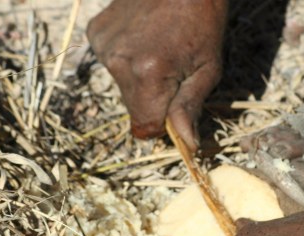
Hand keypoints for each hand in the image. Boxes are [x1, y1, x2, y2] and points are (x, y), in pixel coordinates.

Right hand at [86, 0, 226, 152]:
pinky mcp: (95, 34)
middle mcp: (119, 62)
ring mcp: (103, 46)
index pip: (145, 126)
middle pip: (133, 107)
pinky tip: (144, 38)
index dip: (162, 124)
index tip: (174, 109)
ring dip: (140, 78)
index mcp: (149, 75)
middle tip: (174, 71)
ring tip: (160, 50)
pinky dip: (126, 58)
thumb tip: (187, 144)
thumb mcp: (208, 69)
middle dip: (153, 100)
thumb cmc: (203, 24)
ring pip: (122, 86)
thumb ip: (190, 108)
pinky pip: (111, 63)